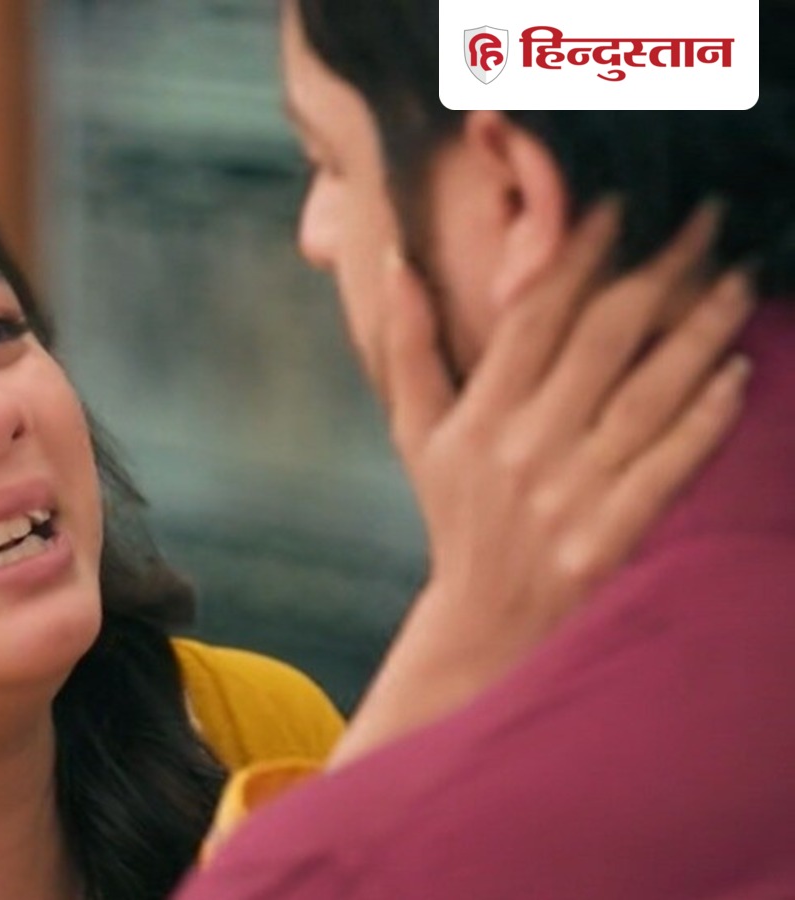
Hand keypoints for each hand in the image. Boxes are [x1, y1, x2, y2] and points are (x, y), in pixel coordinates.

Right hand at [331, 201, 753, 767]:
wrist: (481, 629)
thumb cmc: (457, 519)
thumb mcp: (416, 437)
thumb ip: (407, 349)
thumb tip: (394, 263)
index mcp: (476, 418)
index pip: (534, 317)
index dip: (580, 254)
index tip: (624, 202)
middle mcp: (521, 450)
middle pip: (601, 341)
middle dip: (661, 270)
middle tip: (709, 216)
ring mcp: (568, 496)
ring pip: (645, 395)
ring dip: (700, 329)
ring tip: (742, 277)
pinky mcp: (609, 541)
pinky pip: (667, 466)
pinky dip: (704, 417)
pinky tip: (740, 370)